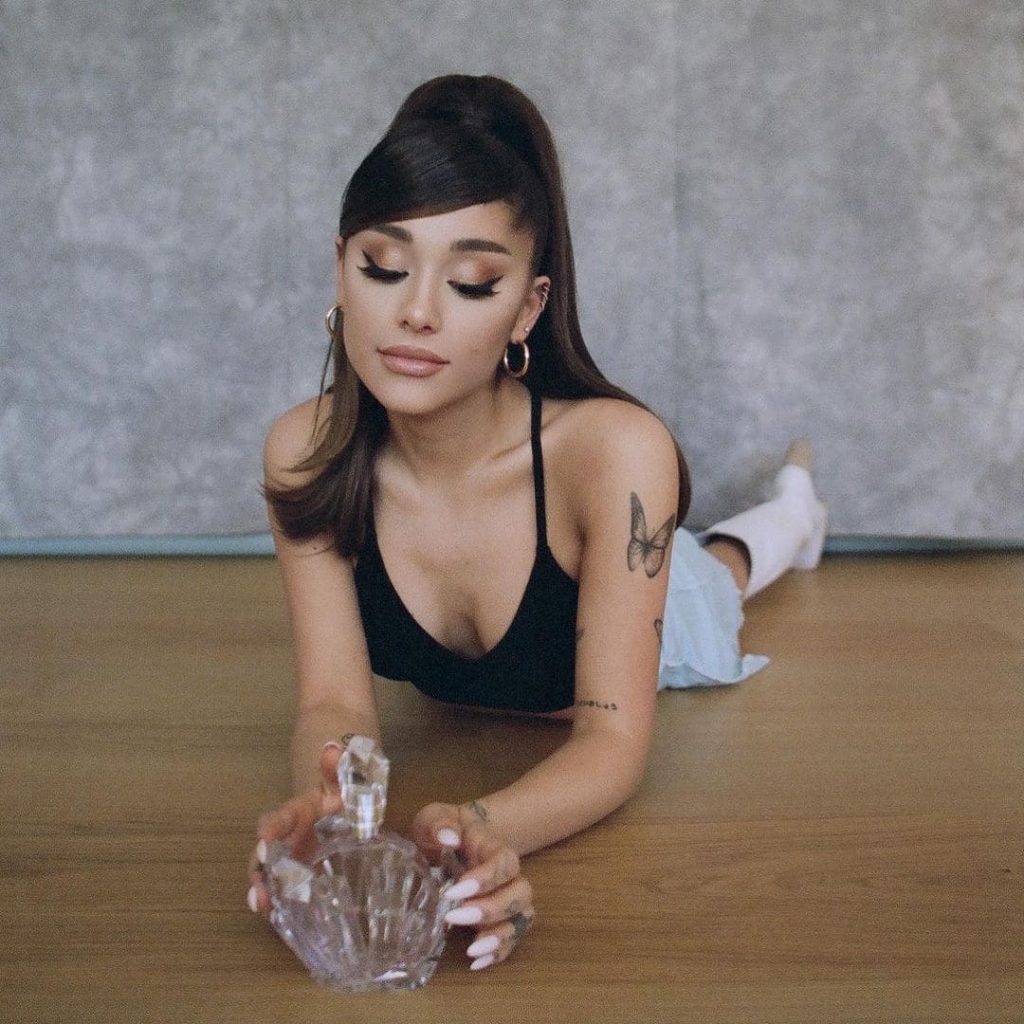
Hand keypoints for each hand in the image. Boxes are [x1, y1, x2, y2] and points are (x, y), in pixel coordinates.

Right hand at [246, 742, 343, 914]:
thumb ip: (340, 765)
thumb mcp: (349, 775)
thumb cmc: (349, 788)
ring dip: (265, 892)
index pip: (280, 817)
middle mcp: (291, 836)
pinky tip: (280, 921)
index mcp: (300, 812)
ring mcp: (296, 858)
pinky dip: (282, 906)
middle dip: (259, 872)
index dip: (271, 827)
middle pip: (266, 854)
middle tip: (258, 893)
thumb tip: (331, 750)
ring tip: (262, 908)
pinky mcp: (305, 876)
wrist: (353, 796)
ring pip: (272, 876)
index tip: (264, 837)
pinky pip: (289, 891)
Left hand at [412, 802, 535, 971]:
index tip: (455, 891)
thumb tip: (449, 838)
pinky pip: (513, 938)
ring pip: (523, 917)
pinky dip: (499, 953)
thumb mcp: (433, 818)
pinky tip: (476, 963)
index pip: (504, 862)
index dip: (486, 878)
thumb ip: (439, 823)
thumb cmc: (442, 830)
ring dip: (501, 936)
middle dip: (491, 909)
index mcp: (493, 847)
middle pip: (521, 892)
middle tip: (456, 917)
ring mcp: (506, 898)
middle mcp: (507, 875)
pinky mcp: (499, 919)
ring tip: (472, 950)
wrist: (450, 840)